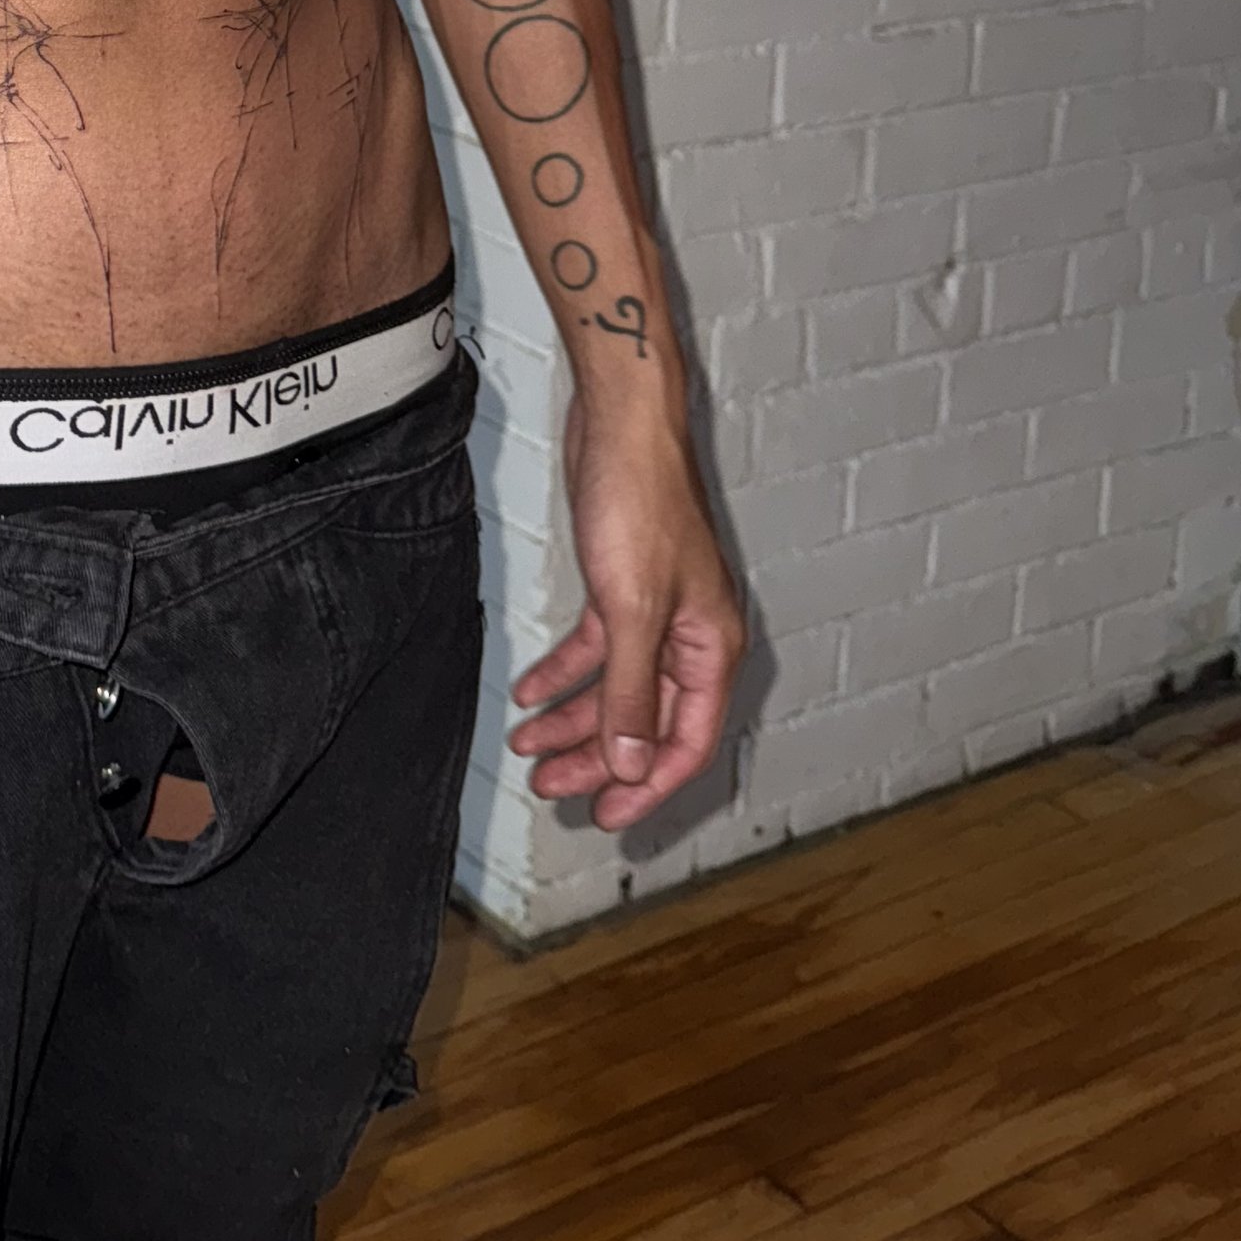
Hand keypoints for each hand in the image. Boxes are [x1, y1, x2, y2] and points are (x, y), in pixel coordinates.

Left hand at [508, 396, 744, 830]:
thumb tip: (632, 765)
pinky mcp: (622, 587)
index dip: (646, 784)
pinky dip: (563, 673)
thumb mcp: (631, 609)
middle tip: (549, 787)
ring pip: (616, 687)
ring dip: (573, 720)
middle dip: (598, 758)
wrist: (620, 425)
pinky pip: (596, 649)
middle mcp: (691, 637)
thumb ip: (631, 692)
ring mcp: (656, 613)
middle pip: (648, 721)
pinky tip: (529, 693)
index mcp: (713, 648)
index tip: (605, 815)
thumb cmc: (640, 503)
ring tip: (527, 747)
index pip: (686, 741)